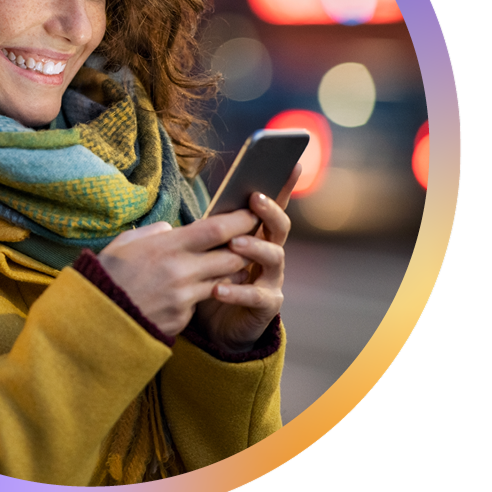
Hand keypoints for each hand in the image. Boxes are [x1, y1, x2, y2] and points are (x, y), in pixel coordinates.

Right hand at [96, 209, 261, 337]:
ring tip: (231, 263)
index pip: (217, 229)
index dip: (240, 220)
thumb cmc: (107, 276)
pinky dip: (205, 293)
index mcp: (167, 247)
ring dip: (232, 272)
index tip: (252, 213)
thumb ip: (154, 233)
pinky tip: (197, 289)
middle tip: (250, 239)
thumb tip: (173, 230)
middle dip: (245, 248)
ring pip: (225, 281)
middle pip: (231, 256)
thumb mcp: (126, 244)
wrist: (93, 320)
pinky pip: (202, 301)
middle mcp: (180, 272)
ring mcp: (183, 297)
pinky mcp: (182, 318)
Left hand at [193, 164, 300, 352]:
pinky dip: (237, 291)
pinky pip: (256, 296)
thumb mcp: (209, 252)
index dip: (283, 185)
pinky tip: (219, 288)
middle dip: (270, 211)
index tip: (291, 162)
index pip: (272, 206)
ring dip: (255, 247)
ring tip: (235, 244)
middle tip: (255, 199)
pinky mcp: (267, 305)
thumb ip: (211, 233)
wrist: (216, 328)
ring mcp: (272, 279)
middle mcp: (270, 254)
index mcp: (257, 236)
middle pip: (279, 227)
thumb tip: (200, 214)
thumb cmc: (212, 280)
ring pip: (274, 257)